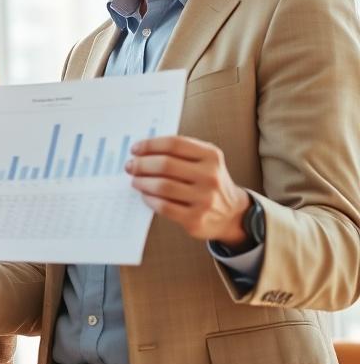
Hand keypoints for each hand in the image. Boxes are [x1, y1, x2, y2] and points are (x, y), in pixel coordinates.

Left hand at [126, 135, 250, 246]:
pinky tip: (146, 195)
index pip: (174, 144)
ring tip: (135, 180)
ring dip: (142, 182)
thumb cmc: (208, 182)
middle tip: (131, 166)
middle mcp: (210, 176)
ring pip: (162, 186)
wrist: (232, 214)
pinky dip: (149, 199)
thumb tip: (142, 151)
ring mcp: (204, 199)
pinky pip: (164, 206)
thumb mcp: (204, 161)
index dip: (150, 145)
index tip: (135, 149)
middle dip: (142, 164)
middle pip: (165, 165)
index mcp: (211, 156)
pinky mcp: (196, 219)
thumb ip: (179, 152)